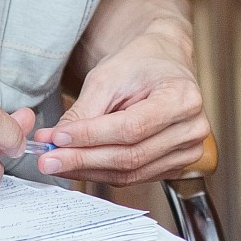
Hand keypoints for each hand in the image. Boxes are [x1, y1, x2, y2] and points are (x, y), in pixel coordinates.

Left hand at [35, 34, 208, 181]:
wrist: (162, 63)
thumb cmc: (140, 63)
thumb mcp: (108, 76)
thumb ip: (83, 111)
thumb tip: (55, 142)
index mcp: (183, 97)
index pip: (132, 128)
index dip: (91, 136)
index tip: (57, 138)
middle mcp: (192, 127)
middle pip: (132, 156)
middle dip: (84, 159)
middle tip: (48, 159)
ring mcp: (188, 149)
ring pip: (131, 172)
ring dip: (89, 170)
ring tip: (59, 161)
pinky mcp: (176, 164)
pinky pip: (135, 177)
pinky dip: (103, 173)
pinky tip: (81, 164)